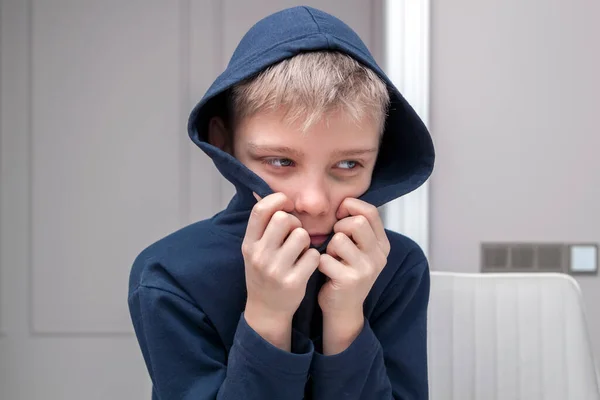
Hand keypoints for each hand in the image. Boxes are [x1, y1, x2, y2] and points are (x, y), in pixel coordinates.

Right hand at [242, 192, 319, 350]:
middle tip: (294, 233)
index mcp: (249, 244)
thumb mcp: (254, 249)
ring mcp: (276, 270)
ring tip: (300, 250)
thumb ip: (263, 226)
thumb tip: (276, 195)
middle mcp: (259, 256)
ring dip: (306, 240)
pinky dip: (313, 257)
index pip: (260, 210)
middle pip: (283, 218)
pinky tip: (306, 264)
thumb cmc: (264, 272)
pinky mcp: (293, 282)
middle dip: (294, 222)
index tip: (286, 205)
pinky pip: (313, 255)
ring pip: (302, 235)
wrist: (266, 309)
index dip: (277, 200)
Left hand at [317, 198, 389, 353]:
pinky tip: (325, 271)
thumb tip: (343, 202)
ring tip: (331, 258)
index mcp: (382, 245)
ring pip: (339, 239)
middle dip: (339, 227)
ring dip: (329, 247)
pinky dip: (319, 262)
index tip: (339, 214)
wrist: (343, 309)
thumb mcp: (359, 249)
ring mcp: (365, 269)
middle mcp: (378, 256)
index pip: (370, 211)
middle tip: (335, 240)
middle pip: (356, 222)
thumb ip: (357, 227)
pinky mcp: (349, 281)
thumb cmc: (346, 271)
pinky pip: (325, 258)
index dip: (350, 207)